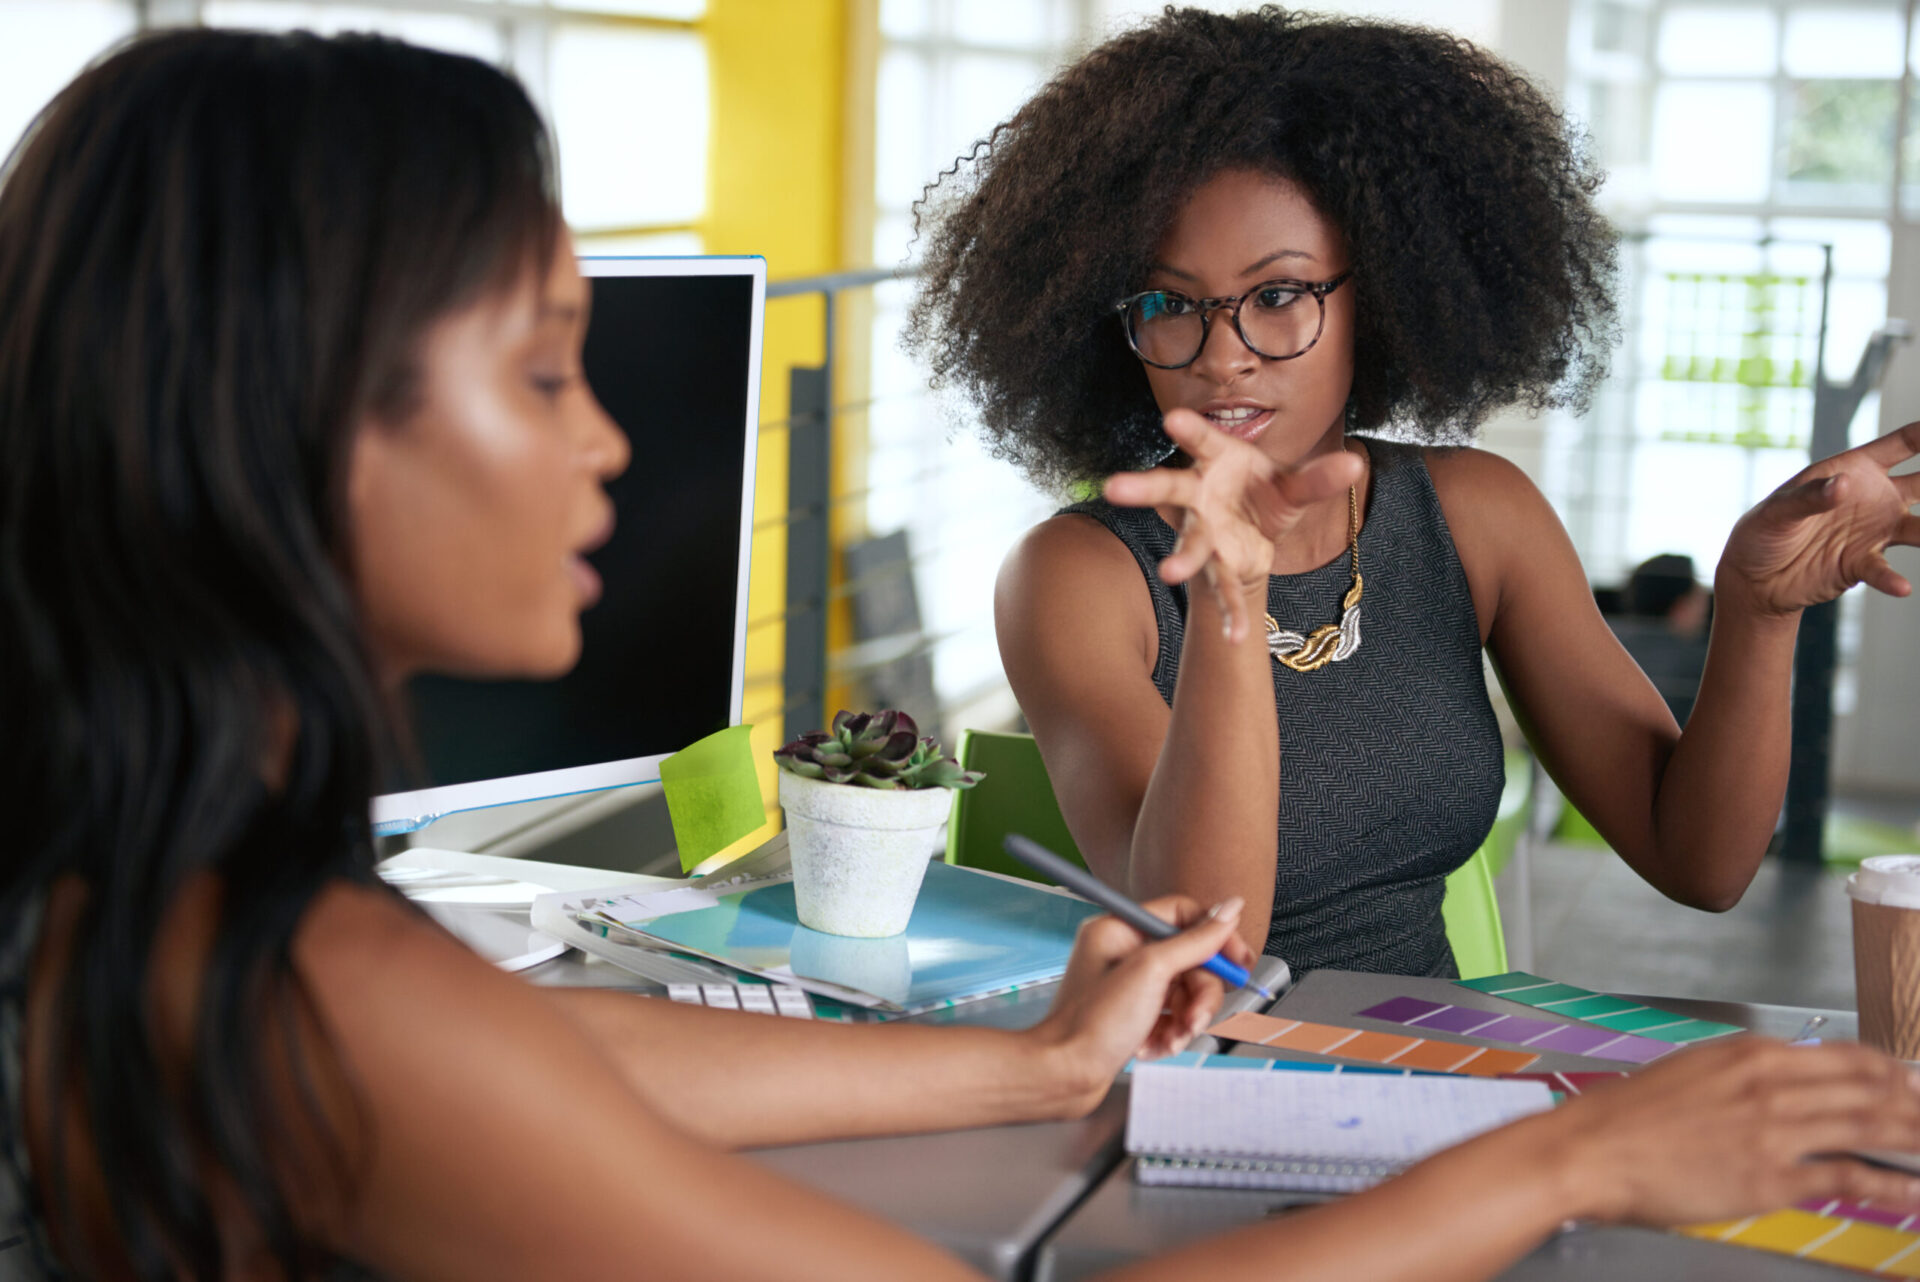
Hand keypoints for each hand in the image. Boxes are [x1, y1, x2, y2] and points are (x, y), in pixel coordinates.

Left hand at [1027, 893, 1252, 1110]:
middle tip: (1197, 1019)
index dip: (1215, 937)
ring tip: (1171, 1040)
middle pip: (1189, 959)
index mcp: (1120, 928)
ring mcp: (1128, 986)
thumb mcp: (1152, 971)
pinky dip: (1169, 1034)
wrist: (1064, 1076)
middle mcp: (1123, 952)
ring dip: (1186, 1020)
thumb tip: (1229, 909)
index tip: (1239, 961)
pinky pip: (1170, 1017)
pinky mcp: (1132, 1015)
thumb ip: (1195, 940)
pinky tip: (1153, 1048)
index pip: (1183, 915)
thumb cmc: (1092, 1023)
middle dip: (1200, 994)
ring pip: (1184, 992)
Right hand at [1102, 410, 1364, 642]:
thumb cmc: (1265, 492)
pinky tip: (1236, 637)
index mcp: (1218, 461)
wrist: (1256, 531)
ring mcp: (1205, 532)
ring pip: (1190, 543)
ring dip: (1181, 557)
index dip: (1189, 430)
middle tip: (1112, 488)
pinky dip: (1230, 612)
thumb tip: (1355, 466)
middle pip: (1170, 489)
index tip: (1170, 419)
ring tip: (1169, 573)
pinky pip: (1223, 589)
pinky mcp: (1217, 565)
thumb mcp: (1293, 484)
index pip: (1202, 441)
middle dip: (1143, 489)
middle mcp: (1201, 496)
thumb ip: (1318, 479)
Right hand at [1547, 1037, 1919, 1225]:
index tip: (1909, 1083)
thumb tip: (1788, 1084)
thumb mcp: (1694, 1070)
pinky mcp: (1771, 1178)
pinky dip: (1892, 1186)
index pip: (1846, 1056)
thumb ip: (1746, 1074)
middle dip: (1914, 1105)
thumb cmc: (1632, 1114)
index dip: (1890, 1072)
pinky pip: (1849, 1178)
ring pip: (1870, 1127)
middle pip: (1871, 1090)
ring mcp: (1775, 1132)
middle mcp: (1772, 1085)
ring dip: (1915, 1137)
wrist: (1593, 1149)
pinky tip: (1915, 1193)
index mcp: (1752, 1054)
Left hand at [1718, 420, 1919, 616]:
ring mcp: (1875, 530)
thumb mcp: (1778, 510)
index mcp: (1855, 470)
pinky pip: (1885, 570)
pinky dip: (1892, 579)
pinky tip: (1902, 588)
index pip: (1903, 444)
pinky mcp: (1864, 563)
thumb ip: (1810, 497)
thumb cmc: (1762, 531)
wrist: (1755, 577)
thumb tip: (1844, 486)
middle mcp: (1875, 497)